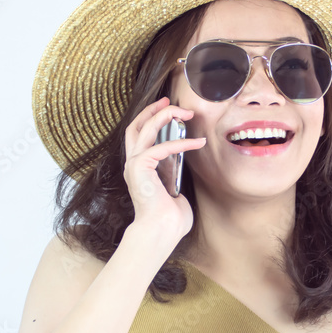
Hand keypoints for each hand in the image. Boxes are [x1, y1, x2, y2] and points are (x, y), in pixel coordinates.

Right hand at [122, 97, 205, 241]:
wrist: (161, 231)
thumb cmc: (169, 217)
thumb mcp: (174, 188)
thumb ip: (174, 172)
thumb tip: (184, 160)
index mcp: (139, 168)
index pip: (139, 134)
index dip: (150, 117)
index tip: (167, 107)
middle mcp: (133, 164)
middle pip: (136, 125)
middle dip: (153, 109)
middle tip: (170, 100)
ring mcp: (134, 165)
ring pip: (145, 128)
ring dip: (165, 116)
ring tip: (186, 113)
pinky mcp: (139, 168)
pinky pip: (161, 147)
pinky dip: (181, 143)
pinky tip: (198, 142)